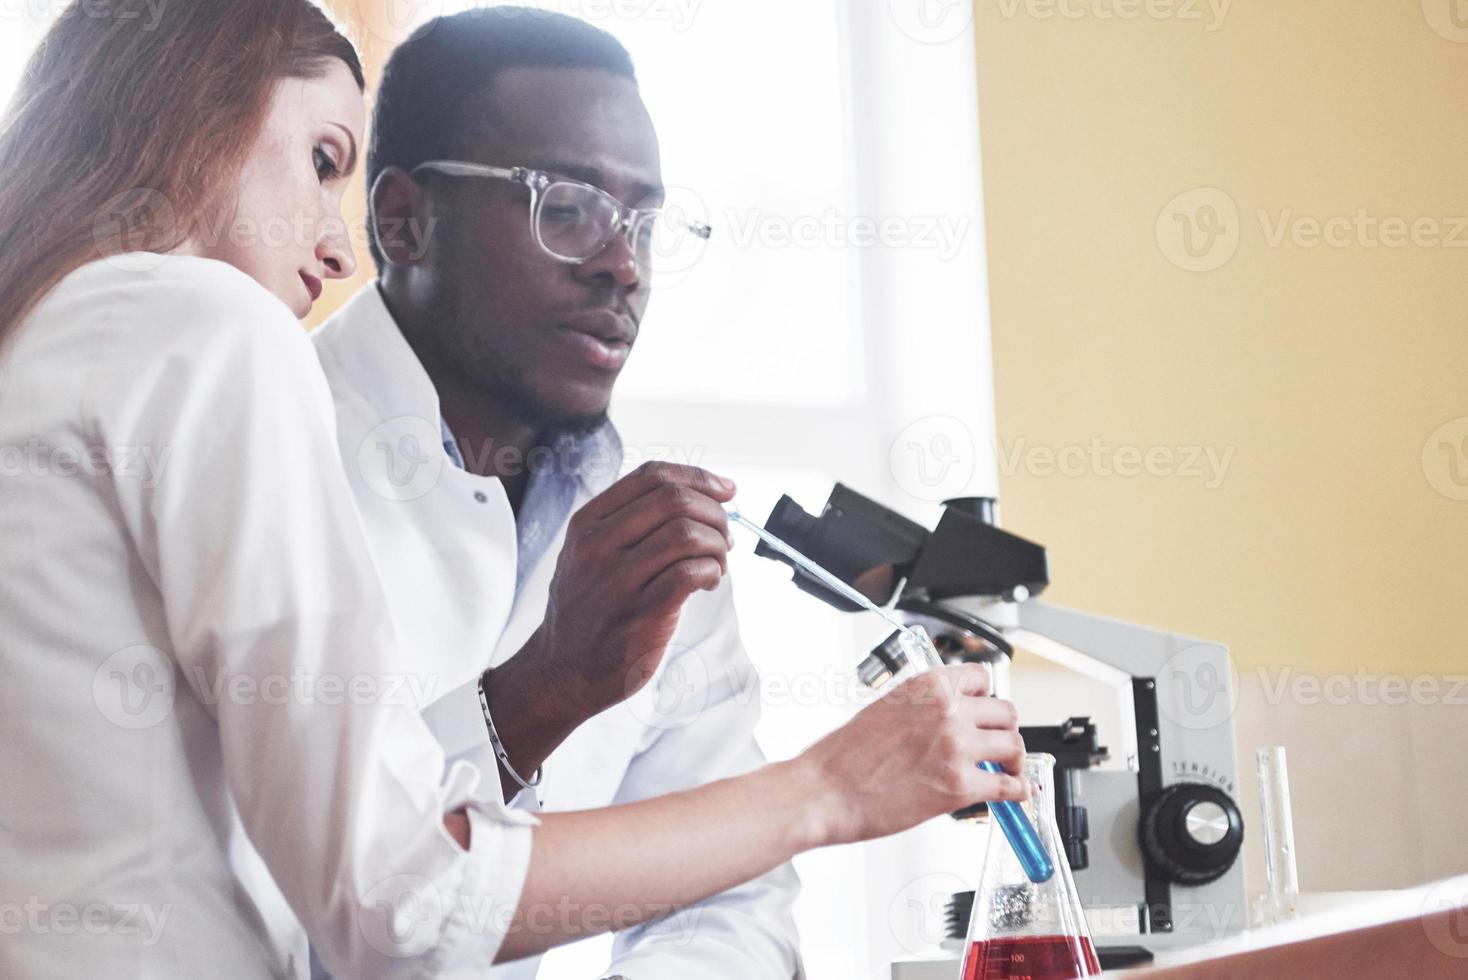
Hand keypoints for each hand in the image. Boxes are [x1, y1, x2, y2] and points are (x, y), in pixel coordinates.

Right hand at [533, 461, 736, 719]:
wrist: (562, 671)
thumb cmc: (588, 609)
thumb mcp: (587, 554)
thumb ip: (628, 522)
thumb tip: (700, 496)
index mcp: (587, 523)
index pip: (652, 475)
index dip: (698, 477)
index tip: (726, 490)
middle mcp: (598, 546)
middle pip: (674, 499)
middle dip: (714, 511)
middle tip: (725, 535)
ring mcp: (618, 580)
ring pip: (687, 534)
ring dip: (717, 544)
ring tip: (718, 563)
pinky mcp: (641, 614)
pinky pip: (690, 573)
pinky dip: (712, 571)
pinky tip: (709, 582)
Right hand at [794, 663, 1028, 846]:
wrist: (825, 790)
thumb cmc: (843, 756)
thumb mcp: (886, 708)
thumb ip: (924, 709)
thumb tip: (950, 720)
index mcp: (927, 686)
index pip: (982, 678)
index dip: (987, 700)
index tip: (986, 714)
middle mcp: (948, 710)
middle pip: (1006, 713)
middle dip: (1005, 731)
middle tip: (999, 746)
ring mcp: (957, 748)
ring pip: (1014, 747)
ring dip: (1013, 760)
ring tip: (1007, 771)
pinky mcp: (960, 786)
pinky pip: (1009, 786)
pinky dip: (1019, 792)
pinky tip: (1018, 794)